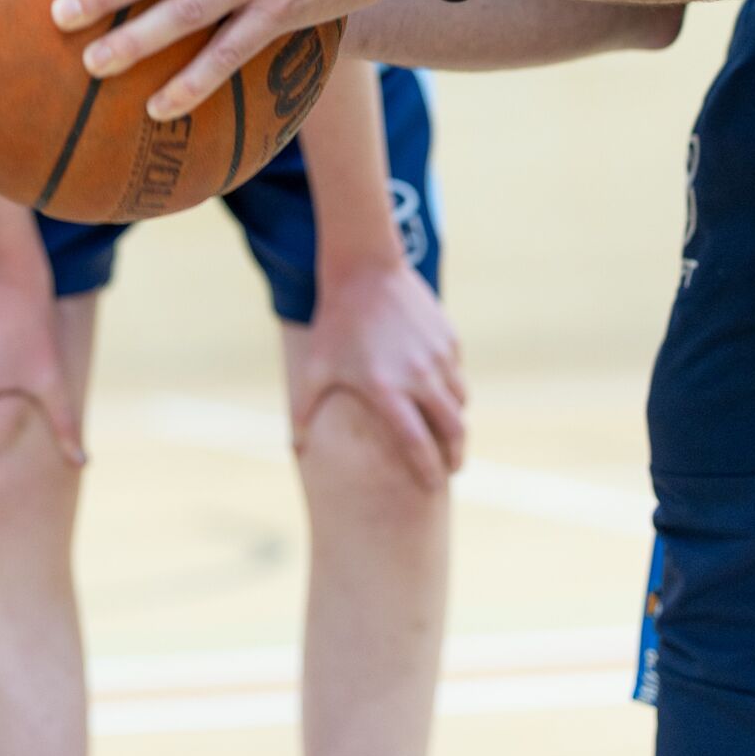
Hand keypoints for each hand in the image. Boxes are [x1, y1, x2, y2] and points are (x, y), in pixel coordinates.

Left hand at [293, 263, 468, 489]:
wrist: (364, 268)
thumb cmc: (335, 322)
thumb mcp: (313, 367)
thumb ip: (302, 411)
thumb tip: (294, 449)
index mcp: (387, 389)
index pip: (417, 443)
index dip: (429, 470)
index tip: (433, 487)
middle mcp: (419, 375)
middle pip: (453, 429)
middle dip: (456, 455)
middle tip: (452, 468)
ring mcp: (438, 355)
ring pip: (460, 401)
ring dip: (456, 421)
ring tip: (447, 432)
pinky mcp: (449, 337)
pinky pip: (458, 373)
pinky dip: (453, 388)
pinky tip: (440, 392)